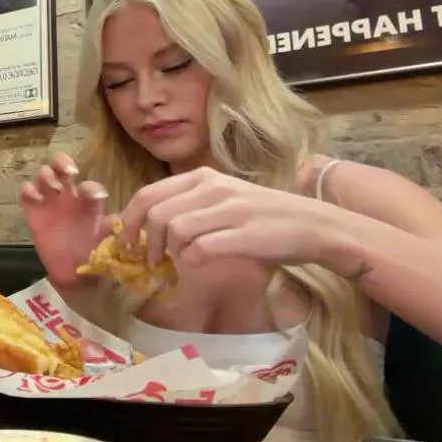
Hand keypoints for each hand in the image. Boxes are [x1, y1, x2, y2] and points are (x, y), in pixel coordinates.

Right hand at [19, 153, 110, 288]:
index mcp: (88, 200)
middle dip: (63, 163)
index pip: (88, 186)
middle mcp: (68, 195)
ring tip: (53, 188)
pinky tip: (34, 197)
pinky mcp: (33, 211)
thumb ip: (112, 228)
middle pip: (62, 166)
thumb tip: (122, 220)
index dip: (91, 188)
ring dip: (47, 176)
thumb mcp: (106, 240)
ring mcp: (49, 200)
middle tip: (69, 171)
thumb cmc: (92, 252)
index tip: (96, 197)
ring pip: (44, 175)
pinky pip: (27, 193)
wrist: (72, 272)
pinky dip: (28, 191)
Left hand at [119, 167, 339, 268]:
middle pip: (156, 213)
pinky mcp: (245, 234)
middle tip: (148, 258)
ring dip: (167, 252)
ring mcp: (230, 210)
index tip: (126, 240)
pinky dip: (191, 261)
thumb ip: (189, 205)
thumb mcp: (223, 199)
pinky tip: (197, 264)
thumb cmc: (264, 216)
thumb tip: (147, 224)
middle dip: (144, 240)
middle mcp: (214, 188)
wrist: (314, 225)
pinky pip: (200, 249)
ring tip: (173, 263)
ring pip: (175, 229)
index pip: (149, 193)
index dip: (129, 219)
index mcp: (203, 177)